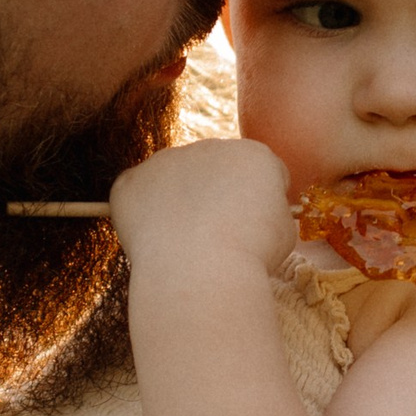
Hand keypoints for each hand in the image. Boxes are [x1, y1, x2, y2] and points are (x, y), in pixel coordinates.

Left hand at [110, 138, 298, 283]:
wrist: (200, 270)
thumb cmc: (249, 256)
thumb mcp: (284, 232)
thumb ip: (272, 210)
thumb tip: (260, 210)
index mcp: (253, 155)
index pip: (257, 174)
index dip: (257, 205)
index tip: (252, 233)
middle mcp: (208, 146)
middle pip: (213, 172)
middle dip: (215, 197)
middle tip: (215, 240)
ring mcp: (165, 160)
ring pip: (173, 182)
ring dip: (179, 205)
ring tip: (185, 246)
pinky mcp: (130, 181)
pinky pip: (136, 197)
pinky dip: (143, 218)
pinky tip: (158, 244)